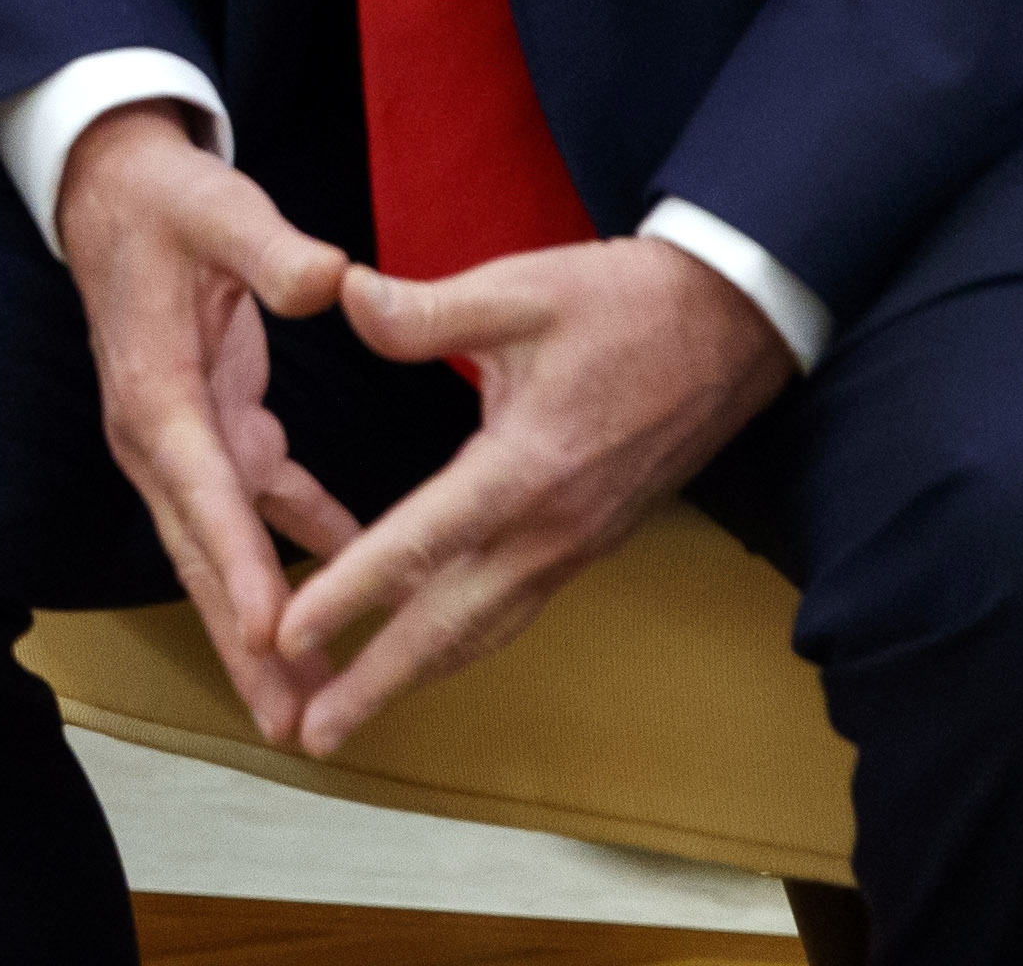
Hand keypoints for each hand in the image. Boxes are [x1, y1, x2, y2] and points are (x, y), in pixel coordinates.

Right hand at [55, 105, 357, 744]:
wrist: (111, 185)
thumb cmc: (164, 197)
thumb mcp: (217, 206)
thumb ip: (272, 248)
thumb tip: (331, 280)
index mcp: (156, 392)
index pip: (204, 492)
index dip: (242, 565)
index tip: (277, 635)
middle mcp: (157, 434)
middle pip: (204, 556)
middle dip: (245, 643)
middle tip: (288, 722)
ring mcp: (179, 437)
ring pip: (224, 550)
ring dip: (263, 624)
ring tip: (308, 701)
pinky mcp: (207, 423)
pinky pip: (258, 500)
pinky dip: (303, 540)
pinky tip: (354, 575)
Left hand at [261, 237, 795, 755]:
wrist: (735, 325)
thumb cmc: (626, 304)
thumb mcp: (520, 289)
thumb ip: (425, 310)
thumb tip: (340, 296)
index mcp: (527, 466)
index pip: (421, 545)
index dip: (349, 593)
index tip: (288, 635)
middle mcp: (552, 526)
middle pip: (451, 623)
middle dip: (377, 681)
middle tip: (310, 732)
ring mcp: (576, 542)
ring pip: (486, 628)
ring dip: (417, 674)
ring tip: (352, 713)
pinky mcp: (588, 540)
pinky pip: (514, 608)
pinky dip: (462, 641)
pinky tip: (427, 652)